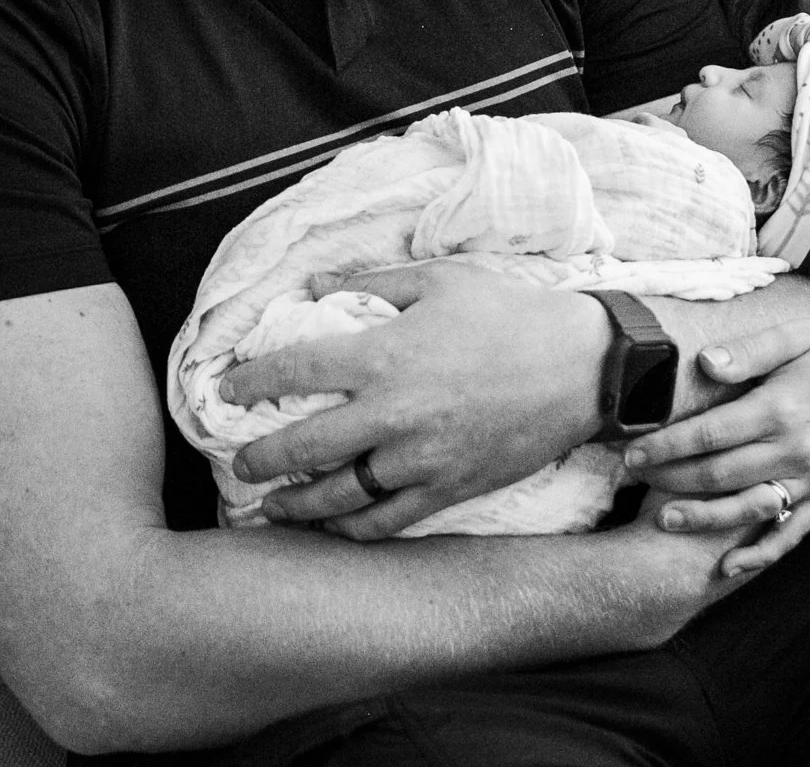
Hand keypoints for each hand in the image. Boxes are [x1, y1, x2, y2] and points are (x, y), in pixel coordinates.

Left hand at [218, 260, 607, 539]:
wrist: (582, 368)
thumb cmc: (509, 315)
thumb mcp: (438, 281)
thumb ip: (369, 283)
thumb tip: (313, 283)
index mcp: (385, 356)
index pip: (295, 370)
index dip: (251, 382)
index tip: (227, 388)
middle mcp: (394, 414)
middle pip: (303, 445)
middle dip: (259, 458)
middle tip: (236, 463)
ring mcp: (421, 459)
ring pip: (339, 495)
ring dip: (295, 504)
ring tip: (269, 506)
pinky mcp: (450, 489)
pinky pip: (387, 521)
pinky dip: (351, 529)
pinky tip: (331, 526)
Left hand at [622, 318, 809, 574]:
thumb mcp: (795, 335)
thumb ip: (748, 350)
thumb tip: (703, 363)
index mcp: (781, 409)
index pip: (710, 434)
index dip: (667, 445)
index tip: (632, 451)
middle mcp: (794, 451)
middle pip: (720, 474)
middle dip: (671, 479)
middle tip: (633, 480)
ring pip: (748, 509)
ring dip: (703, 519)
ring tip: (662, 521)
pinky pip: (790, 534)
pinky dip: (760, 555)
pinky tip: (728, 567)